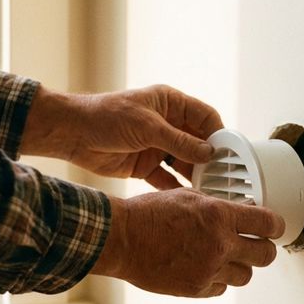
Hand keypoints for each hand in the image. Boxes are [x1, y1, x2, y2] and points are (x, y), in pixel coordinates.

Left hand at [21, 84, 222, 187]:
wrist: (72, 134)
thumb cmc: (107, 116)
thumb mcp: (148, 126)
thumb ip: (180, 141)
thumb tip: (210, 153)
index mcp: (170, 104)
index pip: (205, 117)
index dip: (219, 134)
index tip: (231, 153)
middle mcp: (167, 124)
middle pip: (198, 142)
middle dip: (210, 159)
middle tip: (224, 177)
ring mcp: (157, 146)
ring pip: (184, 163)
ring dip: (195, 176)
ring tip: (210, 191)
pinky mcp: (145, 166)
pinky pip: (167, 179)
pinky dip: (177, 188)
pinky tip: (188, 199)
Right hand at [90, 190, 284, 296]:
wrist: (121, 239)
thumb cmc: (148, 214)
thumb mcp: (188, 196)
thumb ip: (217, 206)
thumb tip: (240, 213)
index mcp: (219, 215)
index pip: (268, 224)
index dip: (276, 226)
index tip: (275, 227)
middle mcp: (219, 244)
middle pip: (265, 255)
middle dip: (264, 249)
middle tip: (257, 244)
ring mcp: (209, 269)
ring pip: (246, 275)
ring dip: (240, 266)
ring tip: (225, 257)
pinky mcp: (196, 288)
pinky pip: (222, 287)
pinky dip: (218, 279)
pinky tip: (205, 267)